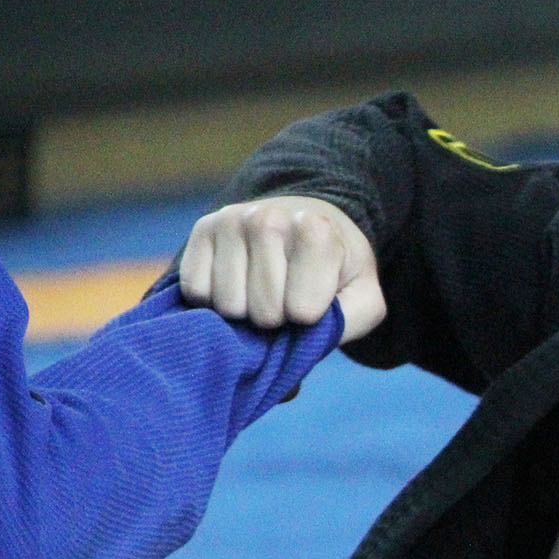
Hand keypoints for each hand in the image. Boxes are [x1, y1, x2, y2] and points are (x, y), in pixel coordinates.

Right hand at [178, 196, 386, 342]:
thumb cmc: (333, 268)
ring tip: (259, 291)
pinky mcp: (203, 229)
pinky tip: (235, 283)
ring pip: (227, 304)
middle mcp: (270, 218)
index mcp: (316, 230)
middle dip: (275, 319)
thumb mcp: (363, 294)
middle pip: (263, 311)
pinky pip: (196, 291)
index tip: (313, 302)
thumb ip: (352, 319)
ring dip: (244, 313)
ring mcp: (232, 220)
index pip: (302, 311)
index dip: (307, 319)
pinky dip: (213, 301)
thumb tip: (303, 341)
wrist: (303, 223)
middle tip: (284, 299)